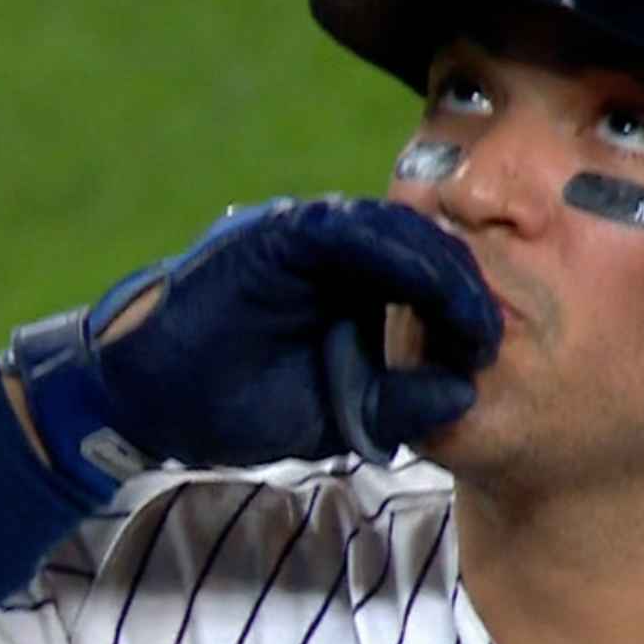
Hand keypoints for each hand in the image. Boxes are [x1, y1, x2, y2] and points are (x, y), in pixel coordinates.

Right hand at [3, 198, 500, 481]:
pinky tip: (425, 286)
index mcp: (353, 294)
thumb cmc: (234, 405)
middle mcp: (337, 258)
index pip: (429, 283)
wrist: (147, 399)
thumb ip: (397, 406)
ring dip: (443, 270)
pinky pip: (348, 227)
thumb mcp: (335, 417)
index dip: (469, 311)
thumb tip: (465, 396)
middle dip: (468, 289)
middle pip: (425, 249)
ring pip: (396, 230)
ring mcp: (308, 239)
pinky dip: (393, 251)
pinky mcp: (278, 234)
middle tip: (495, 336)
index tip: (496, 352)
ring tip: (474, 319)